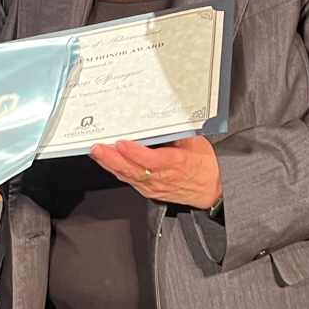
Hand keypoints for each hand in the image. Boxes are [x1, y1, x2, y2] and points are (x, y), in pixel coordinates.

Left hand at [89, 135, 221, 207]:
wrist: (212, 189)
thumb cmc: (204, 166)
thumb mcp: (196, 144)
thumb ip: (177, 132)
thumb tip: (163, 117)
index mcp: (175, 164)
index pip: (150, 160)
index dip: (134, 153)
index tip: (121, 143)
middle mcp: (161, 178)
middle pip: (132, 170)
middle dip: (112, 158)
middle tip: (98, 147)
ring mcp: (153, 187)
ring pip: (127, 176)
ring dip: (109, 164)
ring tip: (96, 152)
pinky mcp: (149, 191)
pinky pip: (129, 180)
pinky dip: (116, 170)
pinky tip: (107, 162)